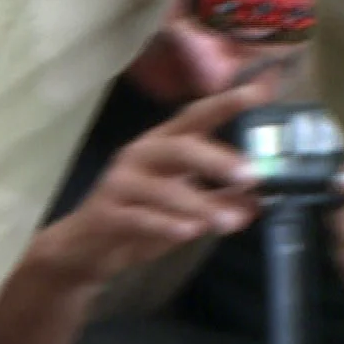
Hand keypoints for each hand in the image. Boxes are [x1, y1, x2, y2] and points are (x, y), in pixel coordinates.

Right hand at [39, 82, 272, 285]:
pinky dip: (166, 225)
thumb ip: (218, 200)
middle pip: (179, 147)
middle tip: (251, 177)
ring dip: (200, 205)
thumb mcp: (184, 209)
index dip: (225, 104)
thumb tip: (256, 202)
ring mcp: (119, 184)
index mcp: (161, 146)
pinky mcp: (105, 214)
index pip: (194, 117)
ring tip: (228, 223)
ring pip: (163, 188)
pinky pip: (139, 217)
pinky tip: (188, 233)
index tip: (259, 94)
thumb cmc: (137, 220)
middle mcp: (139, 156)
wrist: (84, 249)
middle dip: (217, 160)